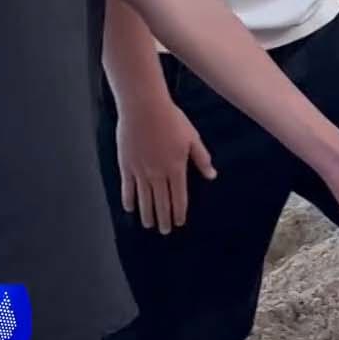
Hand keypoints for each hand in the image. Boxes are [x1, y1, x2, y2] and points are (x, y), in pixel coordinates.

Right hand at [116, 97, 215, 233]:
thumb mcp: (192, 137)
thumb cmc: (171, 119)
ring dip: (147, 214)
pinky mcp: (126, 166)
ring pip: (144, 199)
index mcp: (176, 168)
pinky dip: (129, 200)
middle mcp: (158, 174)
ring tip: (149, 225)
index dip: (179, 212)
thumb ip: (201, 158)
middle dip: (164, 219)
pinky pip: (127, 188)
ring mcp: (141, 171)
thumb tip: (212, 175)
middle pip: (161, 202)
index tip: (179, 223)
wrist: (144, 107)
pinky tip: (130, 208)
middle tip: (164, 231)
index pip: (179, 197)